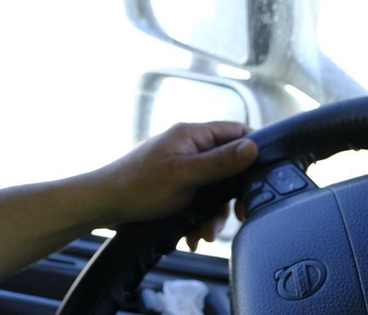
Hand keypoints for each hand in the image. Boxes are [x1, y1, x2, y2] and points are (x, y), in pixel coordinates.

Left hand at [88, 121, 257, 251]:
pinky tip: (191, 236)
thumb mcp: (186, 175)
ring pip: (214, 190)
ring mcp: (181, 167)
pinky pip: (198, 202)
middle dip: (230, 197)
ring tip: (203, 233)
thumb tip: (253, 147)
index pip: (236, 132)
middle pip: (228, 167)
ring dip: (213, 215)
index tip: (262, 177)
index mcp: (192, 135)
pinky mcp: (174, 187)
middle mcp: (188, 147)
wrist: (104, 206)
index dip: (253, 151)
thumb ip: (220, 162)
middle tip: (236, 217)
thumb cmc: (139, 186)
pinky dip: (198, 219)